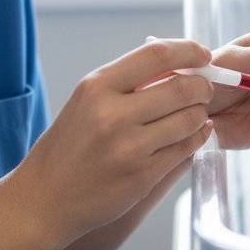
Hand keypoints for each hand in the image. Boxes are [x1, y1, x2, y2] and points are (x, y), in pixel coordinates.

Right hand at [23, 38, 214, 241]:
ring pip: (190, 120)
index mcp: (98, 87)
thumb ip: (128, 82)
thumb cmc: (69, 146)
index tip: (203, 53)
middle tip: (205, 88)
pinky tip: (194, 134)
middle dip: (202, 86)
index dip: (189, 50)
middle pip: (182, 88)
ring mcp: (129, 148)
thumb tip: (179, 64)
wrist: (44, 199)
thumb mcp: (87, 101)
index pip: (157, 55)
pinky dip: (197, 138)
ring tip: (196, 113)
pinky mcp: (142, 177)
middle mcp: (113, 115)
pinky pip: (186, 150)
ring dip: (201, 114)